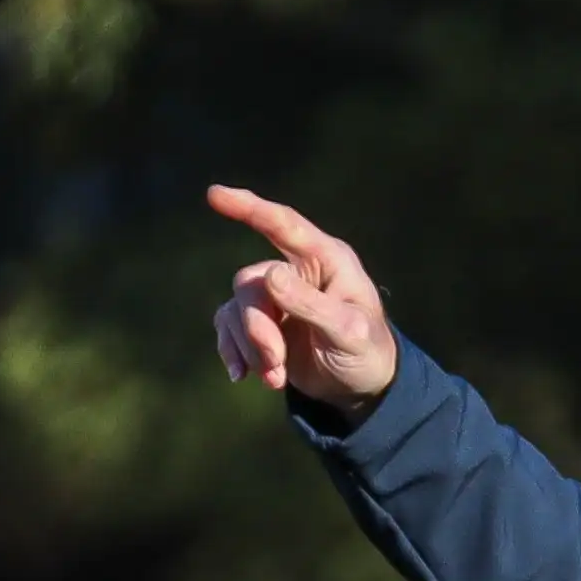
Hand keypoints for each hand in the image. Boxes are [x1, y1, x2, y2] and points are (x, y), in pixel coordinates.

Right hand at [207, 184, 398, 425]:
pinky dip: (234, 352)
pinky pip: (227, 327)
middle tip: (276, 365)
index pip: (284, 225)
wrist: (360, 385)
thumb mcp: (348, 332)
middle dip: (257, 329)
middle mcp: (296, 271)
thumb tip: (269, 276)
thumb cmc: (366, 351)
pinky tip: (244, 375)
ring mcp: (274, 295)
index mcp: (326, 260)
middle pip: (251, 283)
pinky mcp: (259, 321)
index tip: (215, 195)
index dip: (250, 208)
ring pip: (237, 308)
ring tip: (276, 378)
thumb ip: (311, 304)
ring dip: (250, 347)